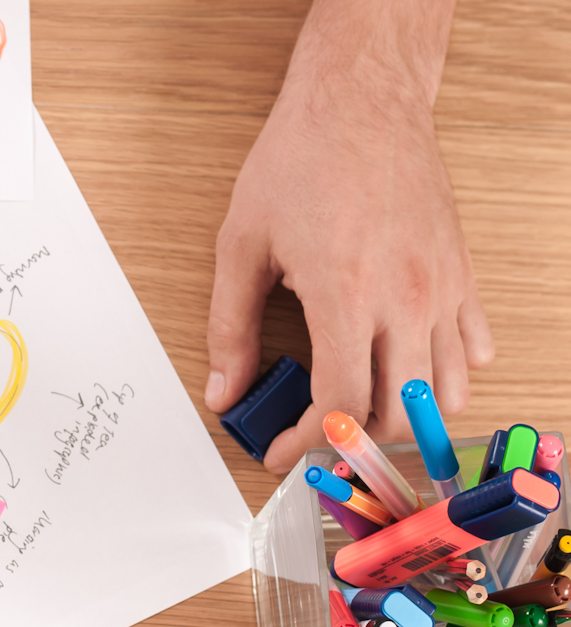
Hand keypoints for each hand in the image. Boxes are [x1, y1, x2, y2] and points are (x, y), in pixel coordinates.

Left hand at [205, 75, 492, 471]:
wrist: (361, 103)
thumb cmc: (300, 161)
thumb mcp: (241, 245)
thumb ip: (231, 328)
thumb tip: (223, 390)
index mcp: (346, 295)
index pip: (340, 405)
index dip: (307, 443)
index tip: (280, 452)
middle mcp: (406, 299)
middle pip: (398, 413)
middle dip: (353, 441)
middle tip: (315, 437)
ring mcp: (443, 288)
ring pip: (447, 392)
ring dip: (405, 417)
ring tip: (360, 412)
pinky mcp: (463, 273)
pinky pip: (474, 348)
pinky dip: (447, 376)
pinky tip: (407, 369)